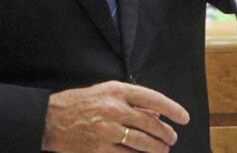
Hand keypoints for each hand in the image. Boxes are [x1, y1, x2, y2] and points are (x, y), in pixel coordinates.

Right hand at [41, 80, 189, 152]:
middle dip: (165, 134)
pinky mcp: (100, 150)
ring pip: (142, 143)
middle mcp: (114, 109)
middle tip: (172, 138)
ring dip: (157, 149)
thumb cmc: (80, 103)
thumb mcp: (105, 92)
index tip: (184, 117)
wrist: (52, 119)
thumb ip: (130, 100)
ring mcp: (107, 131)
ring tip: (162, 150)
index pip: (152, 98)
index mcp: (116, 90)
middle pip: (150, 124)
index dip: (171, 108)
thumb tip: (156, 114)